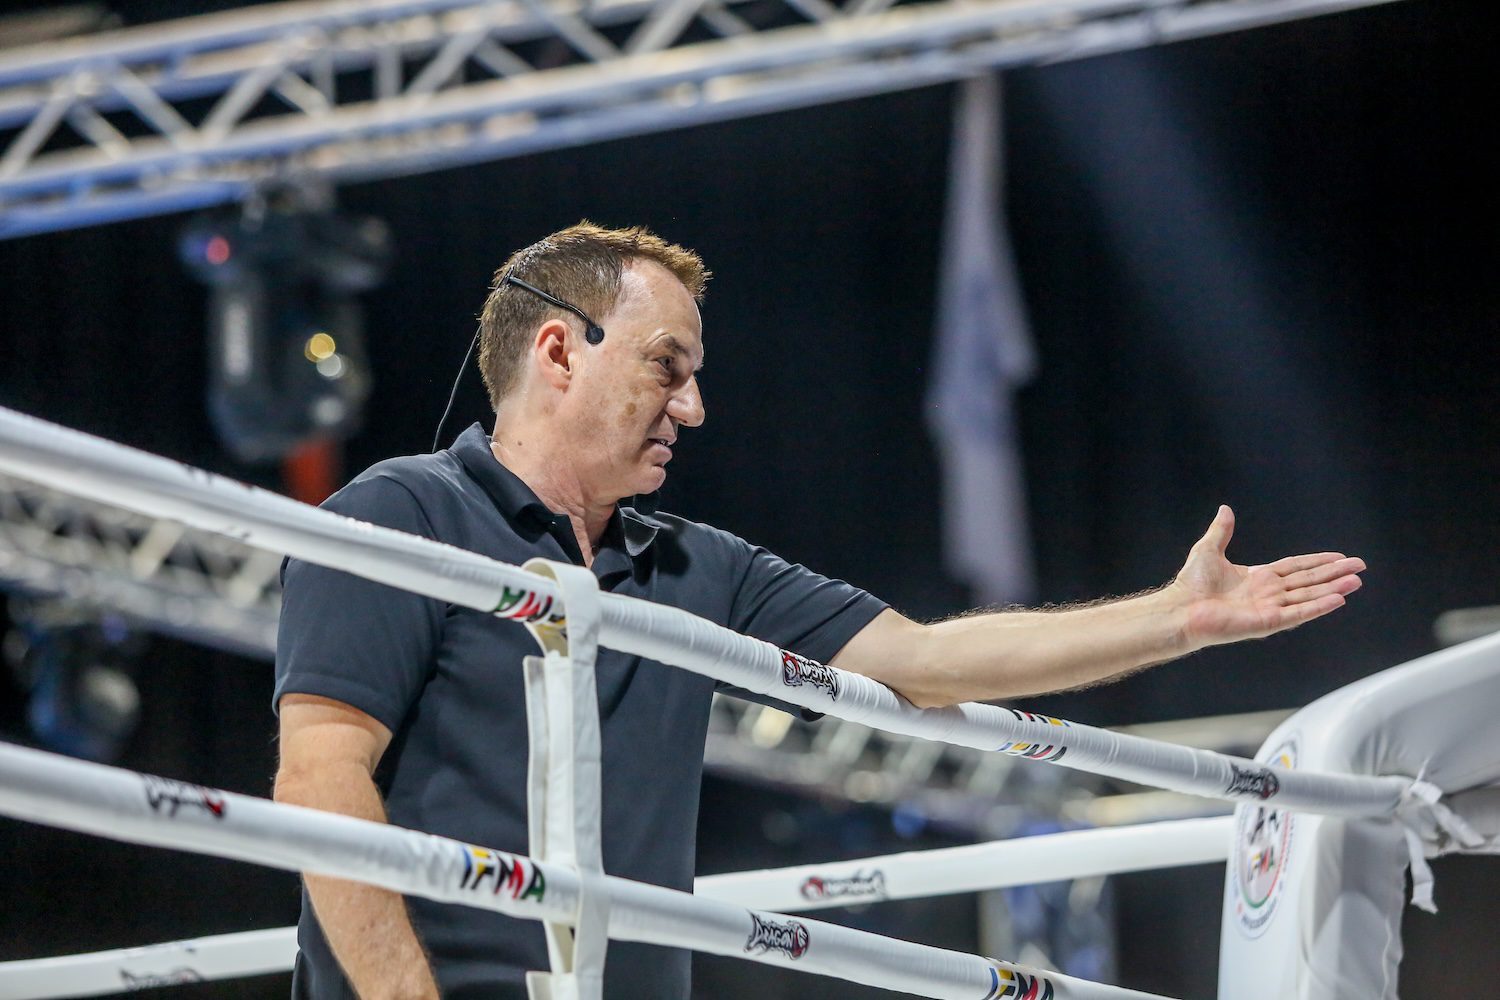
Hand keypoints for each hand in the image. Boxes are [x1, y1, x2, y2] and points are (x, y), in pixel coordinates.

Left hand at [1170, 505, 1364, 649]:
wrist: (1181, 608)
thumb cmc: (1191, 584)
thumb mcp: (1209, 550)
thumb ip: (1221, 531)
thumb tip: (1225, 509)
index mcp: (1259, 578)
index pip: (1296, 568)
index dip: (1318, 562)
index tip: (1340, 557)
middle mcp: (1269, 593)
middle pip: (1309, 581)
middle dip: (1335, 574)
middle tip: (1360, 567)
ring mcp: (1270, 608)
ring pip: (1309, 596)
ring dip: (1334, 589)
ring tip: (1356, 581)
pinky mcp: (1268, 622)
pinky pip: (1298, 612)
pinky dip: (1318, 606)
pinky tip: (1337, 599)